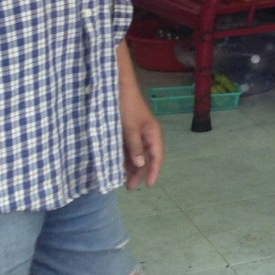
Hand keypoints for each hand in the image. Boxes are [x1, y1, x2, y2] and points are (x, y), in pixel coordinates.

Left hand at [116, 43, 163, 189]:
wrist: (117, 87)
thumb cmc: (126, 107)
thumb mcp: (130, 128)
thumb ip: (135, 147)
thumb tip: (141, 164)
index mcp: (153, 133)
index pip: (156, 156)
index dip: (153, 171)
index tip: (149, 185)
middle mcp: (147, 135)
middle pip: (147, 157)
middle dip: (140, 173)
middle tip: (130, 187)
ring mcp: (137, 133)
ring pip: (137, 154)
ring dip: (131, 167)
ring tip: (123, 180)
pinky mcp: (127, 131)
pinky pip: (128, 149)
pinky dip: (124, 158)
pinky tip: (118, 166)